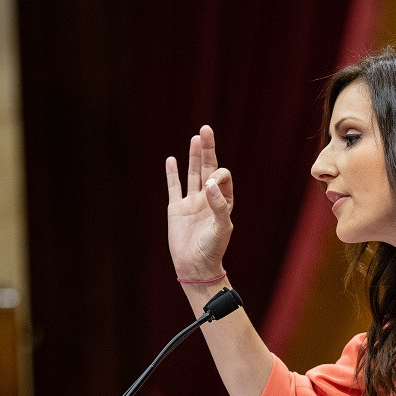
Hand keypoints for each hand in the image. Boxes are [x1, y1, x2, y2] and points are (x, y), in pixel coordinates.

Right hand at [166, 125, 233, 280]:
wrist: (195, 266)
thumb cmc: (213, 249)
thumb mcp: (221, 228)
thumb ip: (218, 205)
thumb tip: (210, 184)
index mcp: (223, 201)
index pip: (222, 177)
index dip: (217, 175)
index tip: (210, 184)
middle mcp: (208, 198)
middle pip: (207, 168)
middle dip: (207, 150)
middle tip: (206, 129)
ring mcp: (191, 202)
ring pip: (192, 174)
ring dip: (194, 157)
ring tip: (196, 138)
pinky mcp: (176, 209)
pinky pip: (174, 187)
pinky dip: (172, 174)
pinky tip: (171, 160)